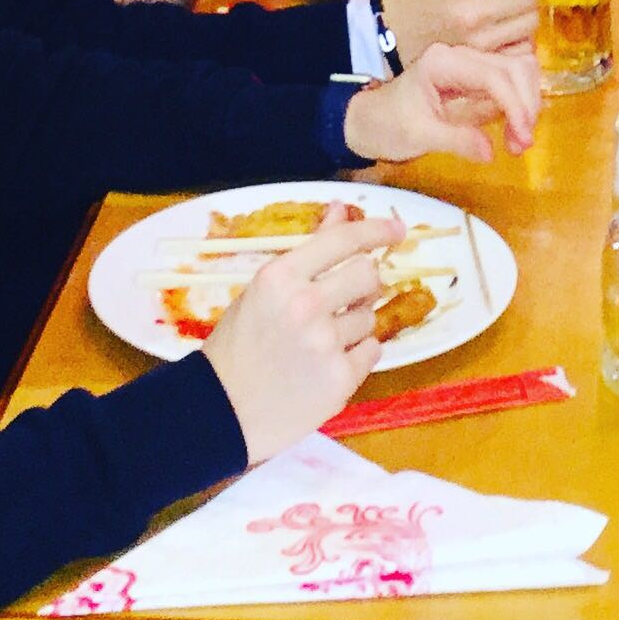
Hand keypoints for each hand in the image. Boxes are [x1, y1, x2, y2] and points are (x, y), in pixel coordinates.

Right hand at [202, 210, 403, 461]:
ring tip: (321, 343)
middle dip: (363, 285)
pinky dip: (357, 355)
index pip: (344, 241)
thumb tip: (340, 208)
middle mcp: (305, 305)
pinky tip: (328, 364)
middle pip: (368, 275)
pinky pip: (372, 351)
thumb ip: (308, 250)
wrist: (221, 411)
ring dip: (354, 325)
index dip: (376, 230)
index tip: (397, 229)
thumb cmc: (239, 346)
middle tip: (346, 298)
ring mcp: (325, 344)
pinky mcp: (340, 379)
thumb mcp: (264, 290)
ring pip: (370, 316)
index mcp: (280, 277)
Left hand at [342, 42, 543, 163]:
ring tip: (519, 140)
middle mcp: (461, 56)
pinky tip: (515, 128)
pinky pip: (510, 81)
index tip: (523, 137)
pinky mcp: (476, 77)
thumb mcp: (418, 136)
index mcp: (443, 63)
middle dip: (525, 104)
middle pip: (513, 67)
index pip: (493, 75)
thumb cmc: (387, 125)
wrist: (370, 121)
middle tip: (522, 143)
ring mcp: (470, 64)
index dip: (515, 105)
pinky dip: (521, 103)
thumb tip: (491, 152)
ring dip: (527, 103)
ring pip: (518, 71)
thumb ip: (455, 140)